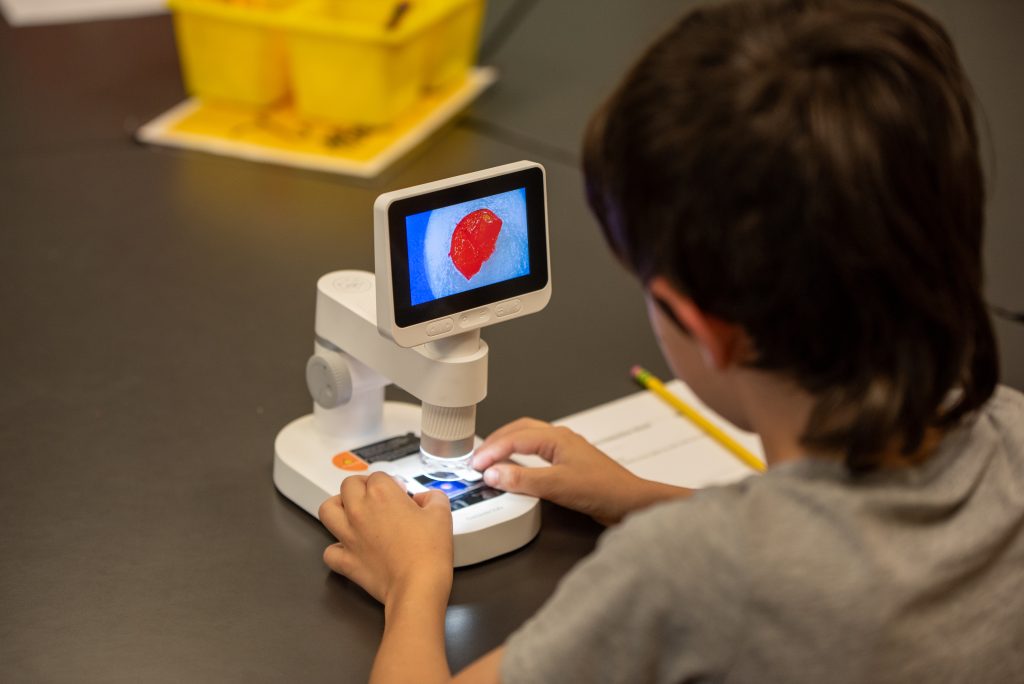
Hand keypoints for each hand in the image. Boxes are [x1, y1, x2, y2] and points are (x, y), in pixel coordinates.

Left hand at [318, 472, 453, 604]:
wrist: (417, 586)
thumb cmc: (428, 551)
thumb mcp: (441, 514)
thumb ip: (433, 497)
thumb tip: (425, 498)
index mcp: (382, 494)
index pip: (378, 476)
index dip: (391, 482)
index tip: (400, 493)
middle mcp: (360, 511)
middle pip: (349, 485)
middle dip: (362, 486)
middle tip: (375, 496)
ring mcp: (349, 536)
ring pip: (328, 510)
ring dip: (338, 507)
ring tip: (351, 511)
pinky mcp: (345, 560)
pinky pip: (329, 551)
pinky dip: (336, 548)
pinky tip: (349, 548)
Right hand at [471, 418, 691, 525]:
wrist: (631, 503)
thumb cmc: (603, 490)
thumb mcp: (557, 486)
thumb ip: (523, 479)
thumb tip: (493, 472)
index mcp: (556, 438)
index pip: (514, 438)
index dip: (491, 451)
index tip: (474, 464)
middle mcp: (560, 439)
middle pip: (519, 431)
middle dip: (496, 441)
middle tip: (477, 457)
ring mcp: (565, 451)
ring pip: (528, 439)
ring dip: (508, 446)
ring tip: (491, 459)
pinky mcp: (569, 465)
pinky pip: (537, 453)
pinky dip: (520, 458)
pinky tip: (516, 470)